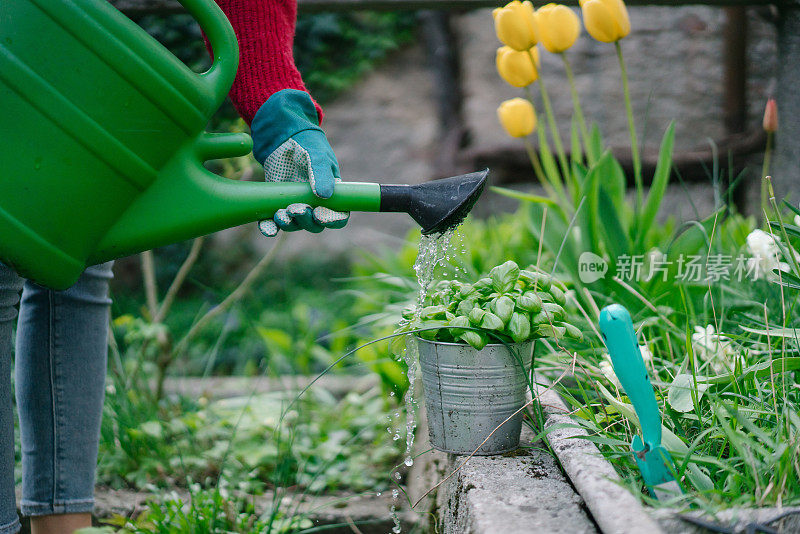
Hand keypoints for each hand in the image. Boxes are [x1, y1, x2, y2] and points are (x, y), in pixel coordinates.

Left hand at [250, 89, 348, 236]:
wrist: (282, 134)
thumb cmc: (307, 143)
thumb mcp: (318, 156)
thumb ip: (322, 174)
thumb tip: (324, 196)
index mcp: (332, 193)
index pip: (338, 215)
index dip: (332, 220)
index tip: (320, 214)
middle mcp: (315, 202)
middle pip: (315, 224)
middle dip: (307, 221)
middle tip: (296, 209)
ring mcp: (296, 203)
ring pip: (295, 224)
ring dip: (289, 224)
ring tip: (281, 214)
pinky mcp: (277, 202)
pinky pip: (275, 221)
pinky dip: (271, 227)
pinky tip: (267, 227)